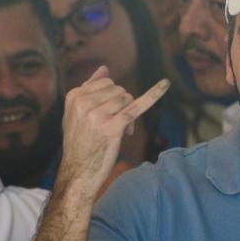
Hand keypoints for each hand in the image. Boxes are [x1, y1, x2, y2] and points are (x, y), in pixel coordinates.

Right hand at [57, 66, 168, 196]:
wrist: (79, 172)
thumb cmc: (81, 142)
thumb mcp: (78, 113)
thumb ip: (90, 89)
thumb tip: (105, 68)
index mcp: (74, 96)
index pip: (107, 83)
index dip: (113, 98)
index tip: (108, 115)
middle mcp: (83, 103)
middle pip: (119, 90)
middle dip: (123, 105)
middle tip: (118, 126)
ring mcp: (97, 115)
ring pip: (127, 99)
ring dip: (130, 115)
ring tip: (121, 131)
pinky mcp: (112, 128)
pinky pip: (136, 107)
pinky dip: (153, 95)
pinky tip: (165, 84)